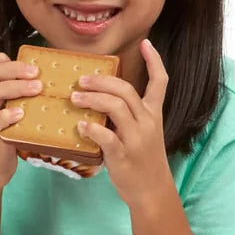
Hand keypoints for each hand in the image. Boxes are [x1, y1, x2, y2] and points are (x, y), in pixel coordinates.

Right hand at [0, 52, 41, 188]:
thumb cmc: (6, 137)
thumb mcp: (8, 111)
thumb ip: (19, 96)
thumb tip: (49, 81)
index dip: (2, 59)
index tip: (26, 66)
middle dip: (15, 68)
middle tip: (37, 73)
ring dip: (16, 87)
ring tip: (37, 88)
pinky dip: (7, 115)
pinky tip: (22, 114)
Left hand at [69, 39, 174, 208]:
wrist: (152, 191)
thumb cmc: (142, 161)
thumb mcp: (142, 134)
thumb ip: (127, 117)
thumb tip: (99, 100)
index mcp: (154, 115)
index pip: (160, 82)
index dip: (154, 61)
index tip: (146, 43)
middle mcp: (147, 122)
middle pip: (126, 90)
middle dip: (102, 81)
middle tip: (81, 79)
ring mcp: (136, 138)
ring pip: (116, 107)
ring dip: (92, 99)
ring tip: (74, 98)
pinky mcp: (123, 155)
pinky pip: (106, 136)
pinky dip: (91, 129)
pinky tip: (80, 126)